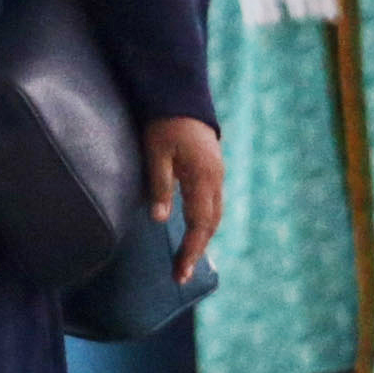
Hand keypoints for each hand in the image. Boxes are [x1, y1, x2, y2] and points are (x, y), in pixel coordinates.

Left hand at [144, 117, 224, 282]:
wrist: (182, 96)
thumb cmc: (165, 123)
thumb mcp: (156, 152)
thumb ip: (160, 185)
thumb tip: (161, 221)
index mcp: (202, 178)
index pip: (199, 224)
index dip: (190, 251)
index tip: (181, 274)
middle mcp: (215, 180)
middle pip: (210, 224)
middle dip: (197, 251)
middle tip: (181, 275)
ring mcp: (217, 175)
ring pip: (214, 215)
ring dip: (202, 239)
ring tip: (187, 260)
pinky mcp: (213, 170)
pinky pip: (212, 204)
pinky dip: (204, 223)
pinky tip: (193, 231)